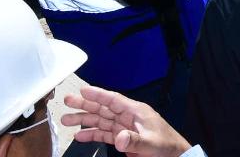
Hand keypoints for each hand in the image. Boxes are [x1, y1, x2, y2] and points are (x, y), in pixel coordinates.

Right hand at [63, 86, 191, 156]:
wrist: (173, 155)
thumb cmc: (166, 145)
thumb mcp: (151, 142)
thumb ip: (134, 140)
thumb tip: (118, 138)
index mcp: (136, 111)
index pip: (114, 100)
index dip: (98, 94)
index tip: (82, 90)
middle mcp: (128, 117)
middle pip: (103, 108)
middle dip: (85, 105)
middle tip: (67, 101)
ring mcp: (124, 127)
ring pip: (101, 121)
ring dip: (84, 120)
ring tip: (66, 120)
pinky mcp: (123, 138)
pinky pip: (104, 134)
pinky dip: (91, 134)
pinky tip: (79, 136)